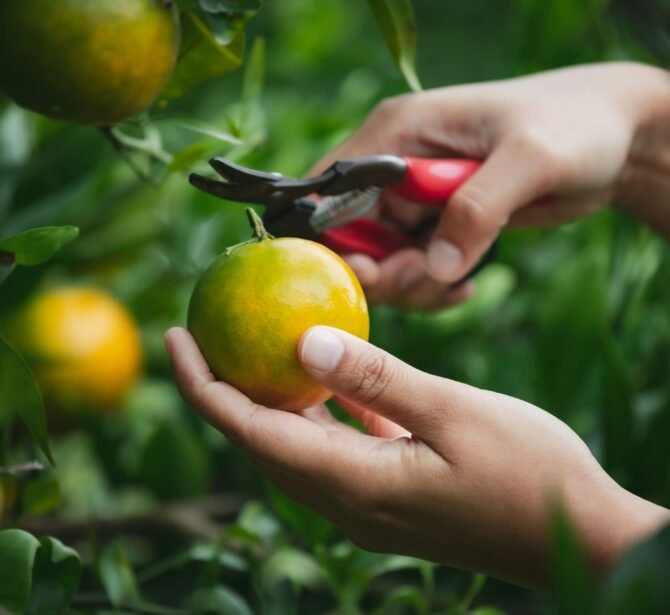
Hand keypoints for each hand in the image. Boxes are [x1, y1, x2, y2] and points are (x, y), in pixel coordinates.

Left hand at [165, 326, 669, 587]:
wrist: (577, 534)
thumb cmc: (525, 474)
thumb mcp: (452, 411)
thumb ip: (375, 379)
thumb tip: (303, 340)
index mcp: (352, 483)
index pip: (250, 431)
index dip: (205, 386)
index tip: (179, 337)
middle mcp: (346, 501)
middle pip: (260, 439)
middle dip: (223, 387)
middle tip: (208, 331)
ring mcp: (366, 502)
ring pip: (295, 442)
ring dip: (269, 396)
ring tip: (255, 347)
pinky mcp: (388, 492)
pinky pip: (334, 445)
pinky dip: (319, 408)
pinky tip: (326, 375)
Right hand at [315, 62, 669, 300]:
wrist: (612, 141)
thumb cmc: (574, 126)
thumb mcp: (530, 158)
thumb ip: (478, 208)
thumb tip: (435, 267)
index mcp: (397, 133)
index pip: (331, 189)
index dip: (337, 238)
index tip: (373, 273)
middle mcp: (395, 169)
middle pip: (351, 238)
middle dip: (384, 271)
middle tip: (428, 277)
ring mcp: (415, 202)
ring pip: (382, 264)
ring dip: (412, 286)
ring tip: (459, 282)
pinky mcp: (437, 228)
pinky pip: (413, 274)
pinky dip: (432, 290)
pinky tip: (466, 289)